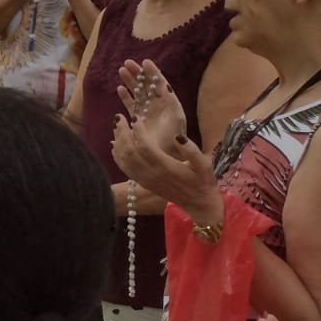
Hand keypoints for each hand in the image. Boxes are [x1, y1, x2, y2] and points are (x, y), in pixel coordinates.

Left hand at [110, 58, 219, 218]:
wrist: (197, 203)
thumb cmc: (203, 181)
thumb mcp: (204, 165)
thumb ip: (192, 151)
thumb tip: (178, 136)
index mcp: (166, 167)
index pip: (144, 146)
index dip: (138, 131)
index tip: (135, 117)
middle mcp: (151, 173)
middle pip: (129, 151)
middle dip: (122, 132)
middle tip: (118, 117)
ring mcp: (144, 179)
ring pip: (123, 159)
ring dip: (118, 141)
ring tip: (117, 126)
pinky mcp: (142, 182)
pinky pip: (124, 168)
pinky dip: (116, 154)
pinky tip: (115, 143)